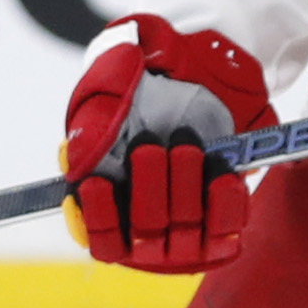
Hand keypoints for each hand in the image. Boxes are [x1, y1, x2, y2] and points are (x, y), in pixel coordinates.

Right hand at [61, 15, 275, 272]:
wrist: (211, 73)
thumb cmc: (149, 84)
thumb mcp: (113, 84)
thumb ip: (95, 116)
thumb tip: (79, 160)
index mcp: (109, 200)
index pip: (99, 235)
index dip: (98, 216)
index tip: (97, 184)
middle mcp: (147, 225)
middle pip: (143, 228)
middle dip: (146, 186)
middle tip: (150, 147)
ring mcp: (188, 229)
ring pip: (183, 227)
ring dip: (184, 186)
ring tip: (187, 146)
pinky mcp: (227, 222)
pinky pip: (228, 226)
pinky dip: (225, 201)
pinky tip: (223, 174)